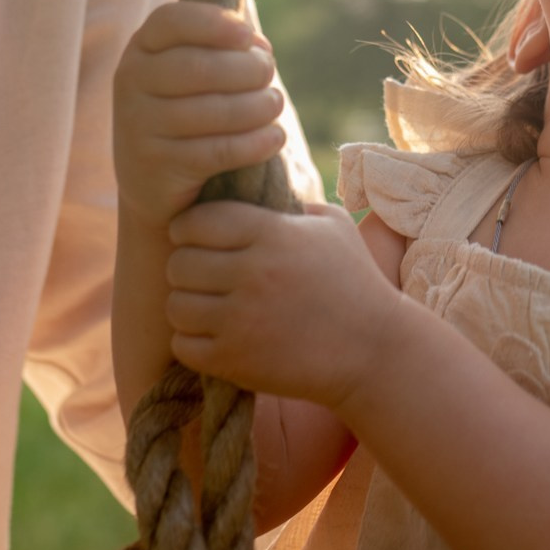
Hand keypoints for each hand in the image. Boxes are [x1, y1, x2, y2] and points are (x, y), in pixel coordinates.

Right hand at [113, 1, 288, 227]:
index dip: (213, 23)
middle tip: (269, 74)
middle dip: (247, 69)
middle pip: (198, 66)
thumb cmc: (184, 108)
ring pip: (212, 111)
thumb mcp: (190, 71)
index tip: (247, 35)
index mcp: (142, 47)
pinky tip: (274, 137)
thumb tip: (260, 48)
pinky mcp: (156, 164)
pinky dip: (254, 143)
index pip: (172, 21)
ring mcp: (138, 124)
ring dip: (257, 106)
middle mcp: (131, 80)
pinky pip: (217, 151)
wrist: (148, 179)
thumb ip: (221, 48)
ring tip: (275, 104)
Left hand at [165, 199, 408, 411]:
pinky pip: (183, 346)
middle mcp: (253, 274)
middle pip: (179, 264)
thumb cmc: (355, 282)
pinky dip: (193, 343)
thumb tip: (256, 188)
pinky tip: (214, 337)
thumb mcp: (332, 226)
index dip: (189, 227)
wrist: (374, 350)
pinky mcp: (236, 361)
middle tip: (201, 276)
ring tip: (206, 308)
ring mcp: (242, 320)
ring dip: (186, 307)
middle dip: (186, 268)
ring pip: (175, 306)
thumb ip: (290, 204)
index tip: (195, 237)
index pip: (198, 220)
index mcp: (273, 234)